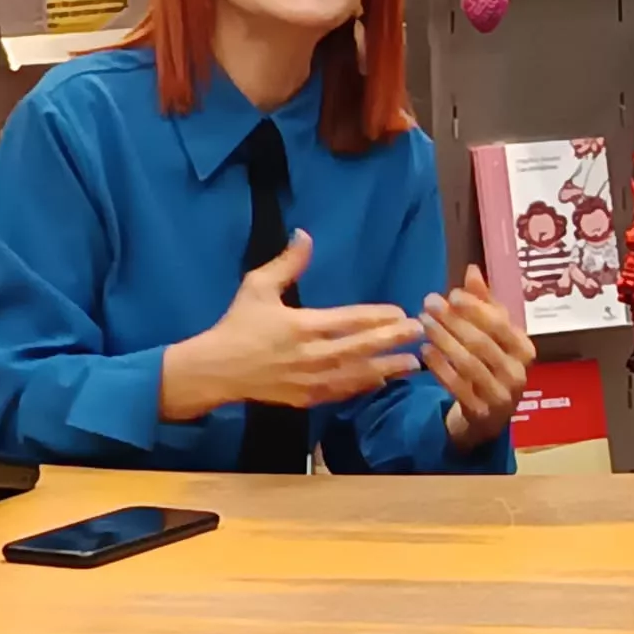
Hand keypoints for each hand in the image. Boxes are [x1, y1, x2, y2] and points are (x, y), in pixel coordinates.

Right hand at [160, 230, 424, 420]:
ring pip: (356, 375)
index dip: (376, 317)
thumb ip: (286, 263)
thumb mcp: (257, 286)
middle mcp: (310, 356)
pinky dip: (364, 386)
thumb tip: (305, 234)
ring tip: (413, 362)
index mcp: (300, 326)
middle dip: (392, 340)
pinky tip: (382, 379)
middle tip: (418, 332)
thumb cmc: (237, 324)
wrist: (216, 370)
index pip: (347, 321)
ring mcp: (309, 381)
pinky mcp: (306, 399)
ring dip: (386, 367)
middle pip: (359, 348)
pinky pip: (342, 392)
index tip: (399, 312)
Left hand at [422, 265, 534, 450]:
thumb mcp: (492, 335)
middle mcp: (518, 373)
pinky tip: (424, 351)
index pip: (500, 323)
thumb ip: (484, 303)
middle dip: (453, 320)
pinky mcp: (481, 413)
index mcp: (524, 350)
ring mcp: (501, 396)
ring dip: (443, 339)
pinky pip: (457, 386)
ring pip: (468, 362)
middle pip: (481, 341)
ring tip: (423, 323)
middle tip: (428, 303)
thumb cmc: (491, 367)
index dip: (475, 307)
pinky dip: (439, 366)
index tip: (450, 293)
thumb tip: (472, 270)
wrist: (487, 419)